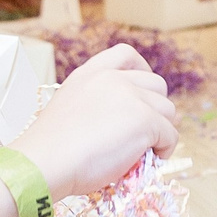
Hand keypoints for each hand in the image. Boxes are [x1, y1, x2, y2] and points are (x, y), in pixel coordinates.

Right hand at [16, 44, 178, 196]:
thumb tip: (125, 123)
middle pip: (157, 85)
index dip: (142, 70)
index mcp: (91, 74)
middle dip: (156, 108)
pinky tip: (151, 161)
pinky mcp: (146, 121)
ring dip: (161, 131)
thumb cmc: (52, 149)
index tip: (142, 92)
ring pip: (168, 111)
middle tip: (144, 132)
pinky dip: (165, 150)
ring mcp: (132, 98)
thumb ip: (97, 104)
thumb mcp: (70, 108)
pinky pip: (171, 135)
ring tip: (145, 151)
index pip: (126, 54)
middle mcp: (114, 79)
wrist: (45, 163)